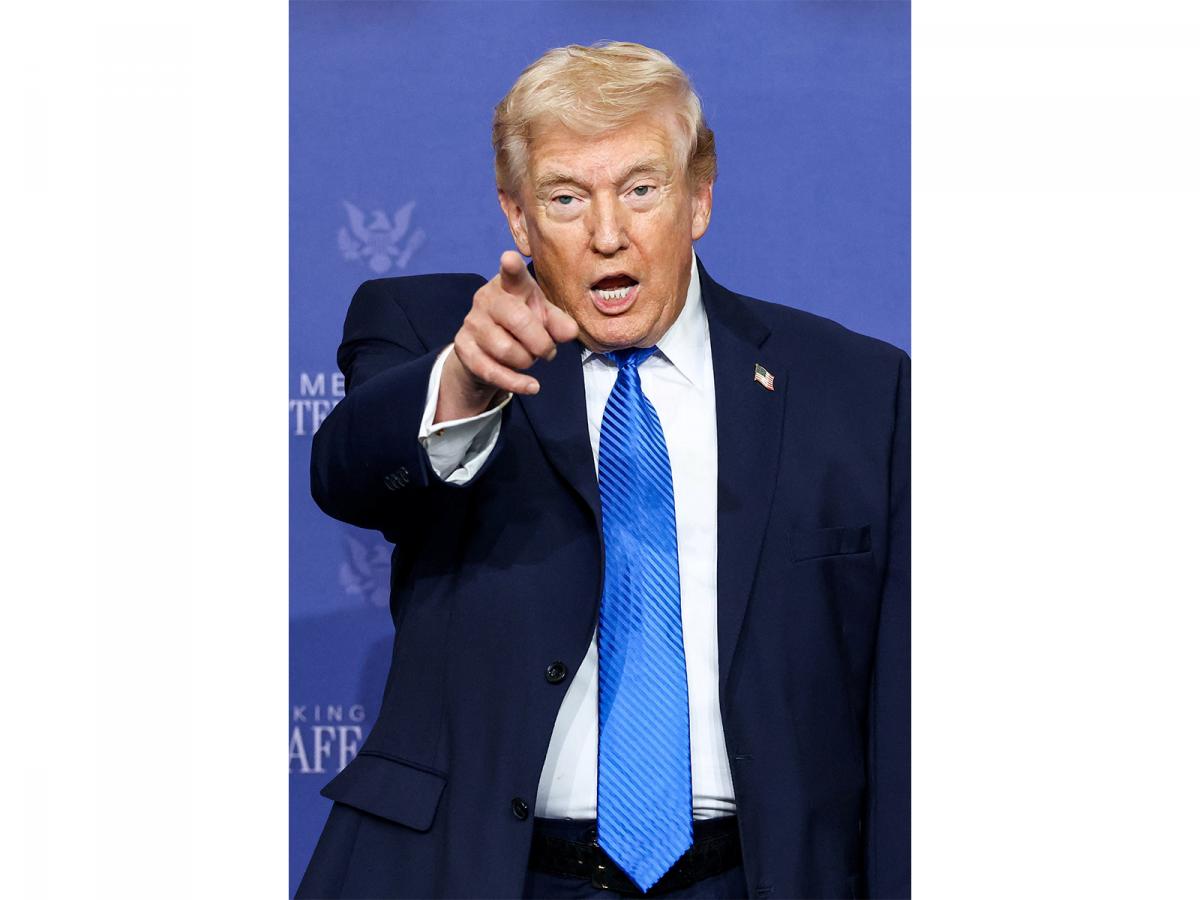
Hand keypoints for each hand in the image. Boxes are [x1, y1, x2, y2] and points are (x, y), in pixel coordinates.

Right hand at [437, 251, 578, 421]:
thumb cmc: (522, 325)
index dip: (512, 267)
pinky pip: (493, 371)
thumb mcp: (544, 319)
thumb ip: (559, 323)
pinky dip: (517, 383)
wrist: (487, 350)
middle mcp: (487, 299)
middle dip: (541, 343)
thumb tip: (569, 332)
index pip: (512, 275)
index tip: (510, 258)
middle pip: (520, 322)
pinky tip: (532, 386)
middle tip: (547, 351)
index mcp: (510, 286)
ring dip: (527, 362)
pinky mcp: (463, 348)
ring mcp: (472, 323)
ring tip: (529, 359)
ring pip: (507, 350)